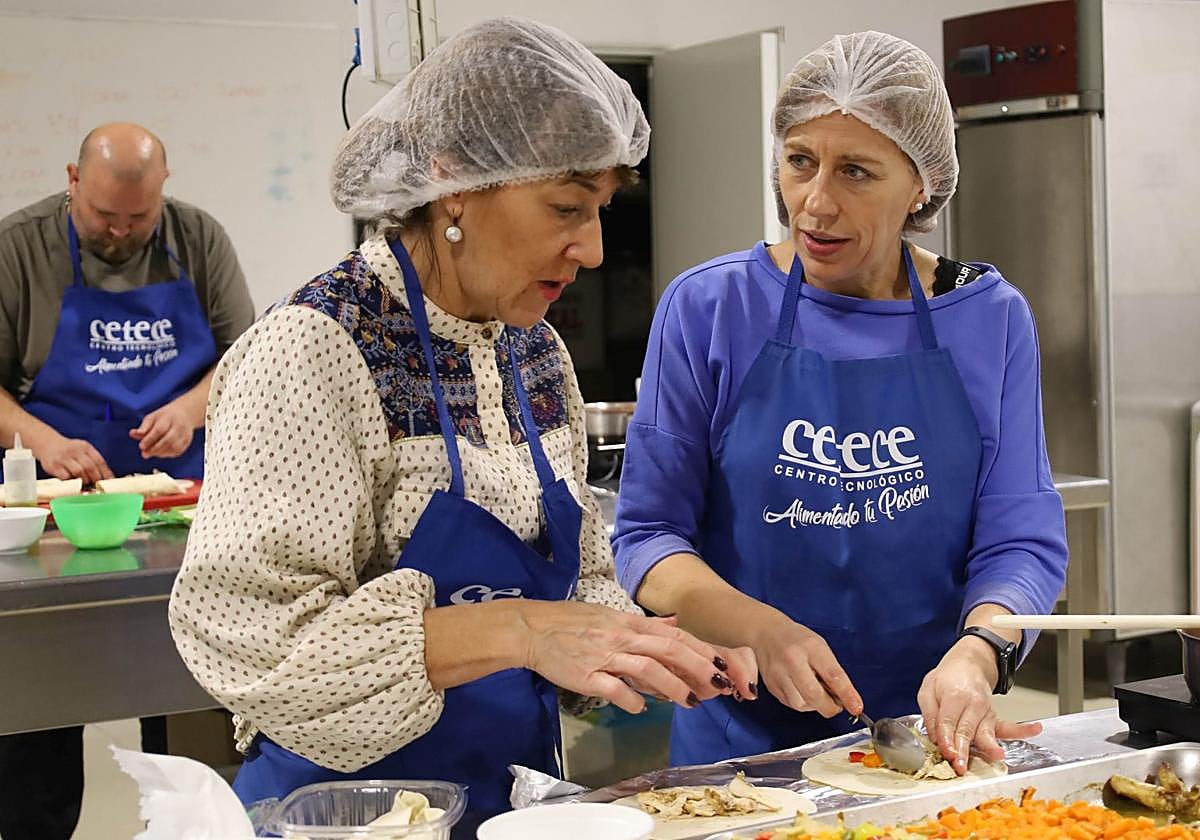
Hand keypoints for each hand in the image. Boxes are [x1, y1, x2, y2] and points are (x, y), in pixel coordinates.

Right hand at [32, 431, 112, 482]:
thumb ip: (93, 460)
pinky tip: (73, 482)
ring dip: (84, 481)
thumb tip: (107, 477)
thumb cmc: (69, 450)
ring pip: (79, 472)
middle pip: (90, 467)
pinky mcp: (53, 466)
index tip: (109, 482)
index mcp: (85, 447)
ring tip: (85, 484)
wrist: (47, 443)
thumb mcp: (82, 449)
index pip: (99, 461)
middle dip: (95, 479)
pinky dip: (71, 482)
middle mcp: (75, 451)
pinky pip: (65, 477)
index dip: (106, 473)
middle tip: (96, 485)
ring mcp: (63, 458)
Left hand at [129, 401, 194, 458]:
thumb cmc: (164, 417)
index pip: (159, 430)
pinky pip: (177, 451)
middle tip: (144, 454)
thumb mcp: (152, 417)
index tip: (141, 446)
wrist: (184, 414)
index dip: (149, 439)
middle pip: (168, 440)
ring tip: (151, 453)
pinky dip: (167, 454)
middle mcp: (179, 426)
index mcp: (169, 418)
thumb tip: (132, 434)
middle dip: (155, 449)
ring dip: (160, 453)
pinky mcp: (187, 441)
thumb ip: (143, 427)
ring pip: (173, 447)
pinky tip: (160, 453)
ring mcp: (185, 434)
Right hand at [521, 602, 756, 713]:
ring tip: (689, 702)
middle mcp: (622, 637)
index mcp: (629, 623)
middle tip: (717, 686)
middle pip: (668, 650)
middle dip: (697, 668)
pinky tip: (641, 708)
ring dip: (672, 686)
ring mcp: (605, 656)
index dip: (699, 649)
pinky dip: (631, 700)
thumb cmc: (572, 622)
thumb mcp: (611, 615)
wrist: (534, 628)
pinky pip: (615, 689)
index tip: (720, 664)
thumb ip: (645, 623)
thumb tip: (675, 623)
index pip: (673, 635)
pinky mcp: (587, 676)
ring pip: (647, 669)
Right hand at [748, 613, 862, 717]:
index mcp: (811, 647)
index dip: (847, 694)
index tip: (856, 707)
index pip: (833, 675)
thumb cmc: (797, 640)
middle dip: (829, 707)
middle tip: (836, 704)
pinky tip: (802, 691)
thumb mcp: (820, 647)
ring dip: (814, 705)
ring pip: (801, 704)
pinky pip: (791, 704)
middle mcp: (792, 660)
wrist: (765, 633)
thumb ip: (832, 671)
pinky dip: (802, 703)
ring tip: (816, 692)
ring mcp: (778, 674)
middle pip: (813, 695)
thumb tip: (845, 698)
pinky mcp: (771, 686)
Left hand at [918, 637, 1041, 774]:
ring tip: (997, 755)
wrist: (968, 664)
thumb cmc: (946, 679)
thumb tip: (935, 738)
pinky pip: (1009, 726)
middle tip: (960, 764)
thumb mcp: (928, 691)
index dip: (946, 738)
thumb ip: (930, 714)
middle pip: (966, 730)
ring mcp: (986, 712)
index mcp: (953, 696)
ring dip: (990, 746)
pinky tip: (1035, 729)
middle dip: (963, 749)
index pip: (948, 720)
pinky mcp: (994, 718)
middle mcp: (972, 704)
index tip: (946, 751)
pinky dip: (1023, 729)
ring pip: (987, 731)